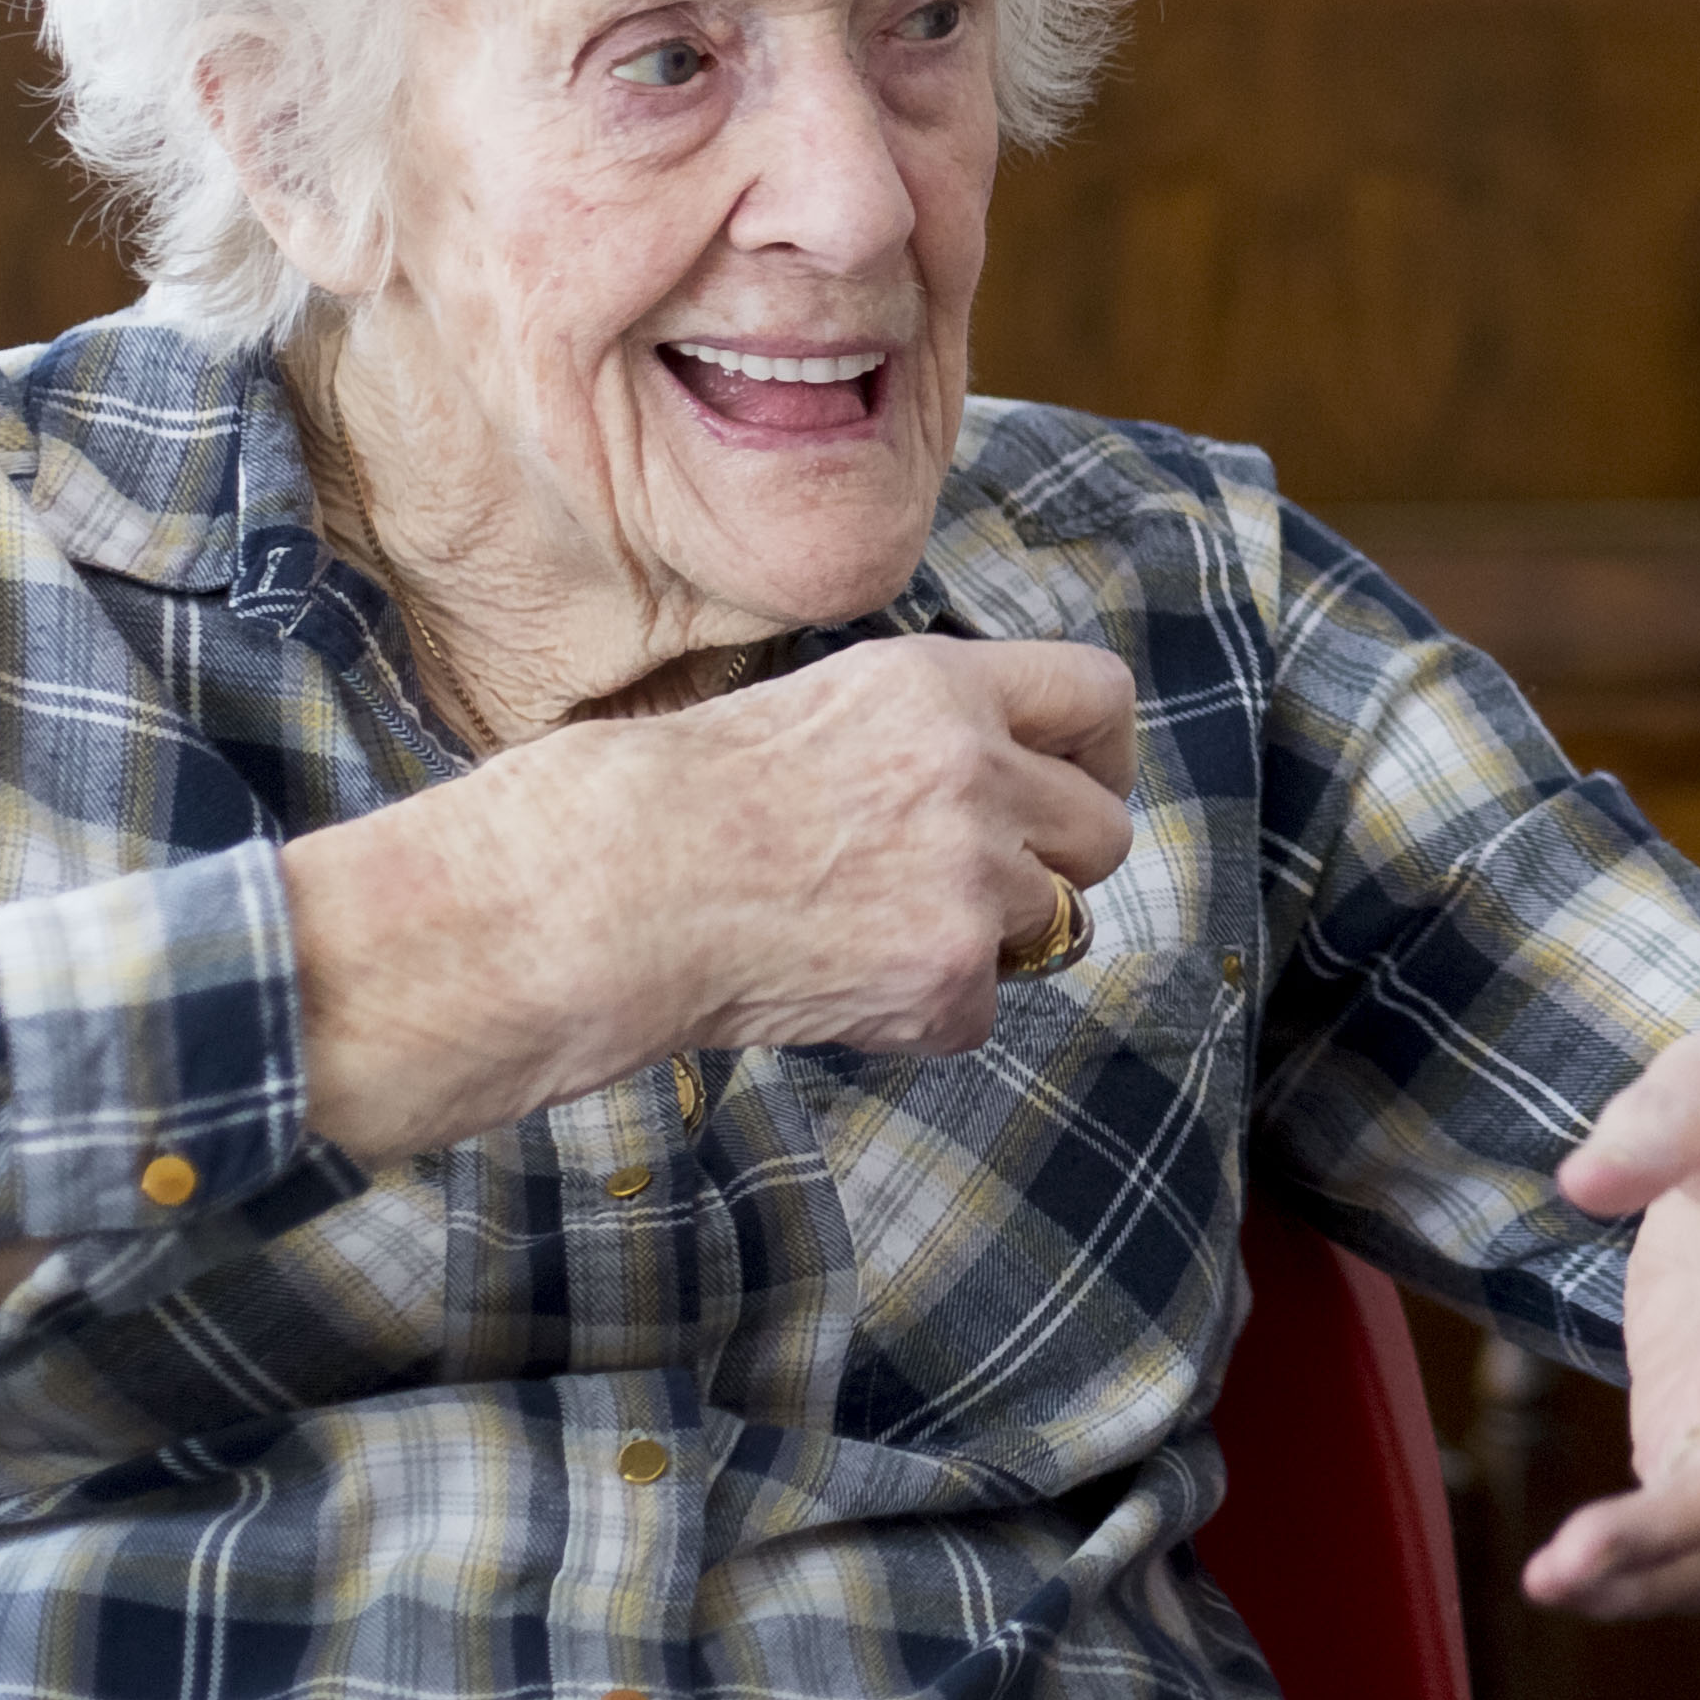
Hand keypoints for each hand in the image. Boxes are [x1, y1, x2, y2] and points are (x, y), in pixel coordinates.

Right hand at [289, 636, 1138, 1166]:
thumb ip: (929, 733)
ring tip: (870, 928)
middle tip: (973, 886)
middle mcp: (974, 771)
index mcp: (940, 685)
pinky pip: (981, 1007)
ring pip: (1054, 923)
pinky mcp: (946, 975)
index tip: (1077, 784)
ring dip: (983, 939)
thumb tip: (1011, 776)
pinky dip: (921, 1013)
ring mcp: (969, 877)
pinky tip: (831, 981)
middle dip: (1053, 864)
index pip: (1100, 692)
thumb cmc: (671, 801)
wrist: (595, 894)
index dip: (1100, 751)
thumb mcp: (820, 708)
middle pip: (1103, 830)